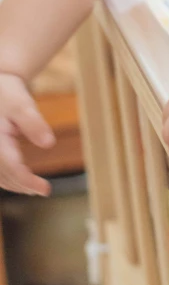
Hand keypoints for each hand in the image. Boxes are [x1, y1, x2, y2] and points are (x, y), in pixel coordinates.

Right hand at [0, 74, 55, 195]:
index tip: (45, 190)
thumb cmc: (8, 94)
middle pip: (3, 175)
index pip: (11, 167)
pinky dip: (8, 178)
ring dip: (15, 184)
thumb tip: (49, 144)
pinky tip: (22, 180)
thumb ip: (34, 124)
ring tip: (35, 189)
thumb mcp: (23, 104)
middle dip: (23, 185)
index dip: (27, 181)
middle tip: (43, 190)